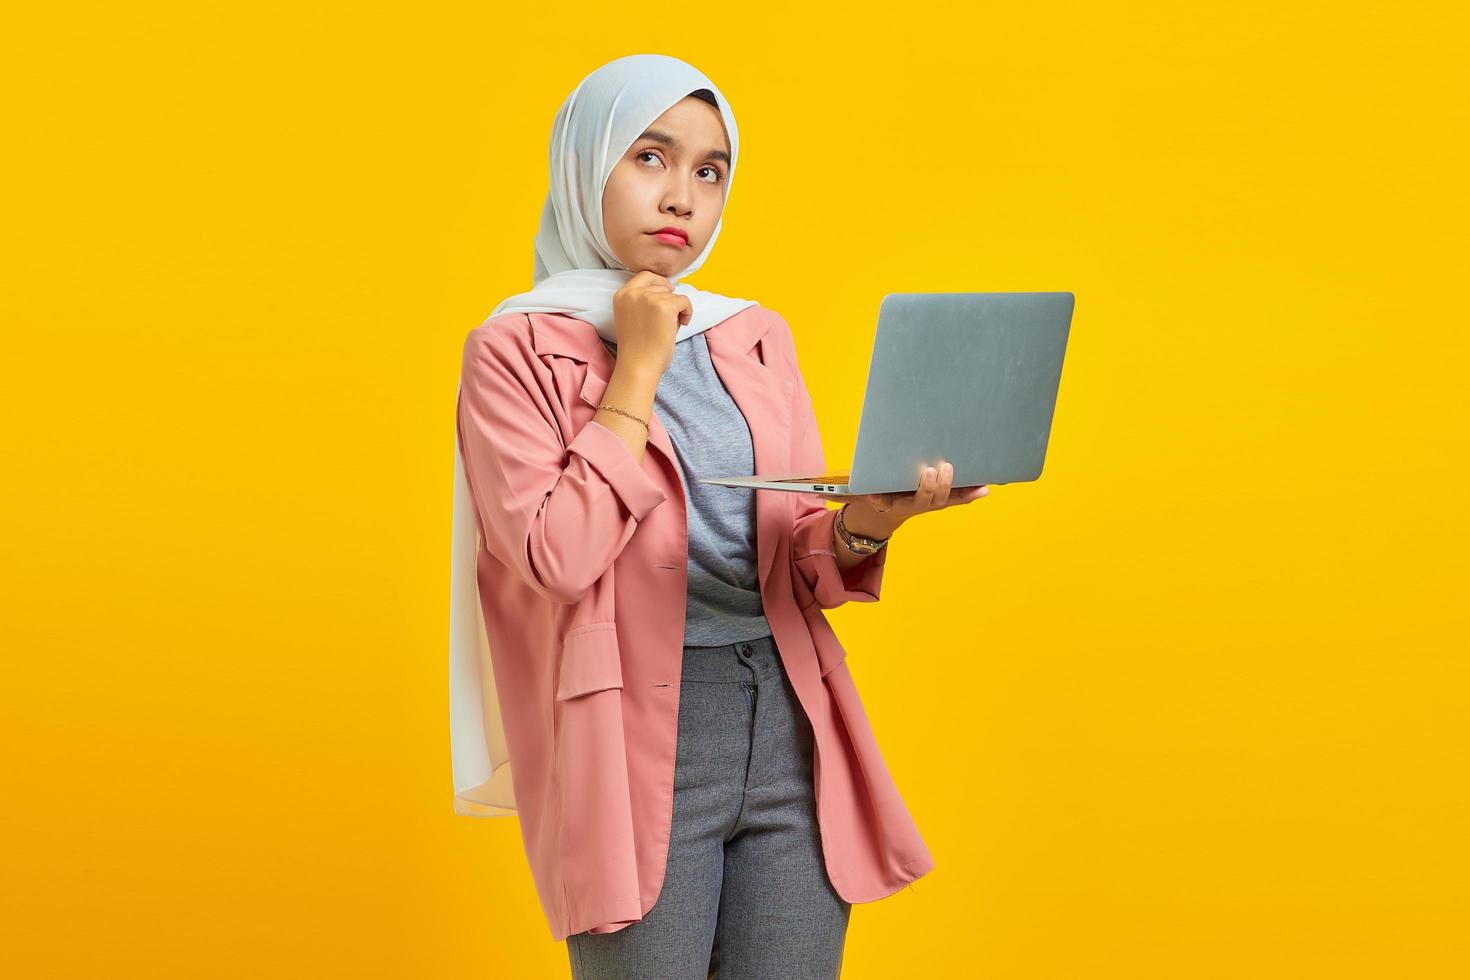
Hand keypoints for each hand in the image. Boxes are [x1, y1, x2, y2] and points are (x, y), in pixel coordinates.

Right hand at [610, 270, 691, 377]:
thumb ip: (644, 301)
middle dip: (669, 297)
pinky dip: (688, 312)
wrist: (639, 365)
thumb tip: (670, 289)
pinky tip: (682, 324)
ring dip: (677, 308)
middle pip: (661, 284)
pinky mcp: (664, 306)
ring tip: (672, 325)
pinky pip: (684, 301)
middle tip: (671, 316)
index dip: (659, 282)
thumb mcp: (632, 316)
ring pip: (673, 294)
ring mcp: (648, 298)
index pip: (645, 275)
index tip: (668, 292)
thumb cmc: (637, 347)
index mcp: (622, 295)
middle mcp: (633, 293)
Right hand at [816, 461, 988, 529]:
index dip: (885, 500)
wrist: (883, 517)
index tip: (879, 497)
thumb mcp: (853, 493)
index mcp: (889, 504)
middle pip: (924, 501)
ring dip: (957, 490)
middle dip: (929, 488)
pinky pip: (958, 497)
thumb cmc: (869, 496)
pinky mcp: (941, 498)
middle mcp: (911, 505)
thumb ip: (841, 491)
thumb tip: (812, 490)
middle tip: (929, 471)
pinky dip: (971, 493)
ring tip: (966, 478)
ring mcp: (928, 503)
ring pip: (944, 499)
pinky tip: (985, 487)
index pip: (888, 504)